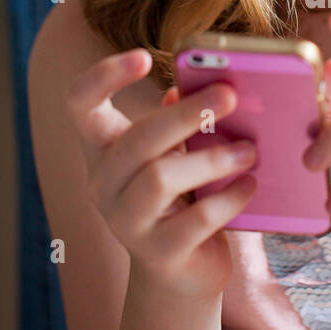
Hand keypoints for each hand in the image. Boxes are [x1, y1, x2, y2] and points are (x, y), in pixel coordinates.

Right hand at [65, 48, 257, 298]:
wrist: (182, 274)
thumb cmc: (182, 198)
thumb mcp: (176, 153)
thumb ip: (182, 119)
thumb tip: (212, 80)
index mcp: (102, 150)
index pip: (79, 104)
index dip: (103, 76)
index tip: (144, 56)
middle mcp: (103, 184)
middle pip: (136, 140)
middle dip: (185, 114)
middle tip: (230, 95)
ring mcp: (126, 222)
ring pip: (161, 178)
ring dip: (212, 158)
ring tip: (250, 150)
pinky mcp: (159, 253)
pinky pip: (195, 219)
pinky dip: (228, 198)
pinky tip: (251, 185)